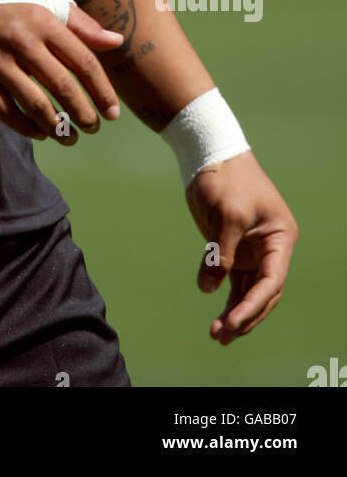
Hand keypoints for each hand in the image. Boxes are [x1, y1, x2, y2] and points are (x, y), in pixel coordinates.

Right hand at [0, 0, 123, 140]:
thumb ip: (80, 22)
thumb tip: (117, 42)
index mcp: (42, 19)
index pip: (82, 62)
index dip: (102, 91)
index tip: (113, 112)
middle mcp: (20, 39)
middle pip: (62, 87)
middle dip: (84, 114)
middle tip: (93, 128)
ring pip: (35, 104)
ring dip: (58, 127)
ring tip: (70, 137)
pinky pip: (5, 111)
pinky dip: (26, 128)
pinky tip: (40, 133)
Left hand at [185, 152, 297, 343]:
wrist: (209, 152)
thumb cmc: (225, 177)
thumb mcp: (226, 214)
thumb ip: (219, 252)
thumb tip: (208, 287)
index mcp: (279, 238)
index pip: (271, 282)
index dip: (253, 305)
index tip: (233, 322)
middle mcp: (270, 248)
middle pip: (263, 292)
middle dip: (245, 315)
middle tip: (221, 335)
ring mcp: (251, 250)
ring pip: (247, 291)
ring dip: (234, 312)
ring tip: (217, 335)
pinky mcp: (231, 248)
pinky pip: (233, 281)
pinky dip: (225, 298)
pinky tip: (217, 316)